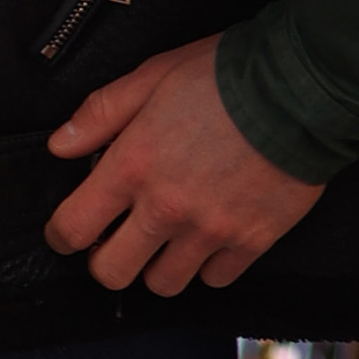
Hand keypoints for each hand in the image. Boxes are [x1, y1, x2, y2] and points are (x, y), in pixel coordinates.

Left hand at [45, 35, 320, 293]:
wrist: (297, 88)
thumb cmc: (223, 74)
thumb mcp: (152, 75)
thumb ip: (101, 113)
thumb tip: (60, 145)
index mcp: (134, 164)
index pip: (74, 226)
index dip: (60, 234)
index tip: (66, 229)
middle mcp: (166, 208)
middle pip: (111, 272)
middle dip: (105, 258)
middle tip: (118, 235)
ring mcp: (209, 232)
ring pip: (163, 284)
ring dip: (157, 264)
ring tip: (166, 234)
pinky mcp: (249, 243)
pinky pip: (214, 280)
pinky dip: (207, 264)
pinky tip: (210, 234)